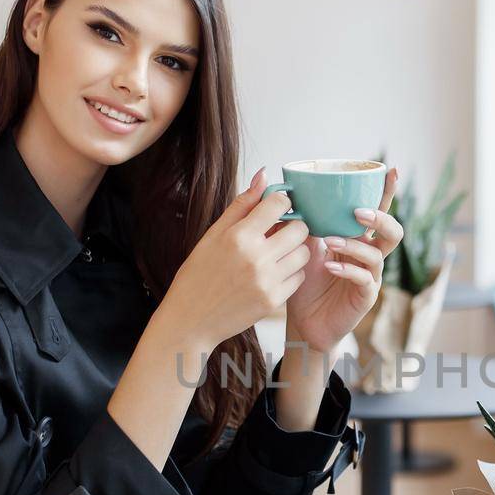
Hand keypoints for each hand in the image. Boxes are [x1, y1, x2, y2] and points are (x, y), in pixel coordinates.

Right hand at [161, 169, 312, 350]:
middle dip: (293, 226)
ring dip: (294, 250)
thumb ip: (242, 205)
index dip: (281, 203)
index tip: (276, 209)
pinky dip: (291, 273)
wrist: (191, 320)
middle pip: (299, 228)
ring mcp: (266, 281)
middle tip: (280, 232)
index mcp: (238, 236)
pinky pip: (299, 278)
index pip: (279, 204)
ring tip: (276, 254)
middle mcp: (255, 257)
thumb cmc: (199, 274)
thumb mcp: (213, 235)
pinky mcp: (273, 301)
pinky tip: (273, 274)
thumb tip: (264, 174)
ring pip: (303, 254)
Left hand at [284, 166, 402, 353]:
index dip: (387, 192)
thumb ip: (305, 221)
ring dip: (355, 244)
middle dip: (379, 219)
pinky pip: (364, 279)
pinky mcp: (366, 297)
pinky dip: (348, 269)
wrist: (303, 320)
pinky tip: (331, 266)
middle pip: (392, 232)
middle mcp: (370, 255)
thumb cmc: (306, 282)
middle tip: (358, 212)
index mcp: (359, 239)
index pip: (378, 211)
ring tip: (330, 240)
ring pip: (377, 255)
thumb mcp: (303, 246)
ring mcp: (371, 277)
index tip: (391, 170)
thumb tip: (291, 191)